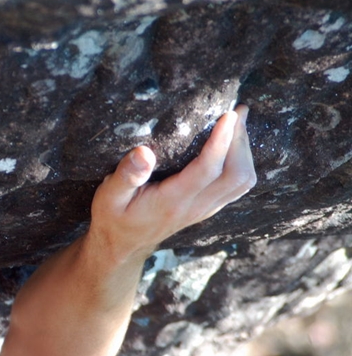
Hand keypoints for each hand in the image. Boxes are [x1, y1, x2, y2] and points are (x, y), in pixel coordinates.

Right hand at [88, 105, 255, 262]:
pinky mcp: (207, 209)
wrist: (122, 245)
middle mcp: (194, 207)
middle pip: (236, 175)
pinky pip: (237, 187)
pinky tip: (233, 144)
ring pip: (242, 182)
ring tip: (239, 123)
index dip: (221, 141)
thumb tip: (144, 152)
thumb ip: (126, 175)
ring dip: (245, 151)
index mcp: (172, 201)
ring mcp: (204, 210)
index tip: (228, 114)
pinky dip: (241, 162)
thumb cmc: (114, 216)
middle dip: (240, 141)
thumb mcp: (109, 196)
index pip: (207, 170)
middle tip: (237, 111)